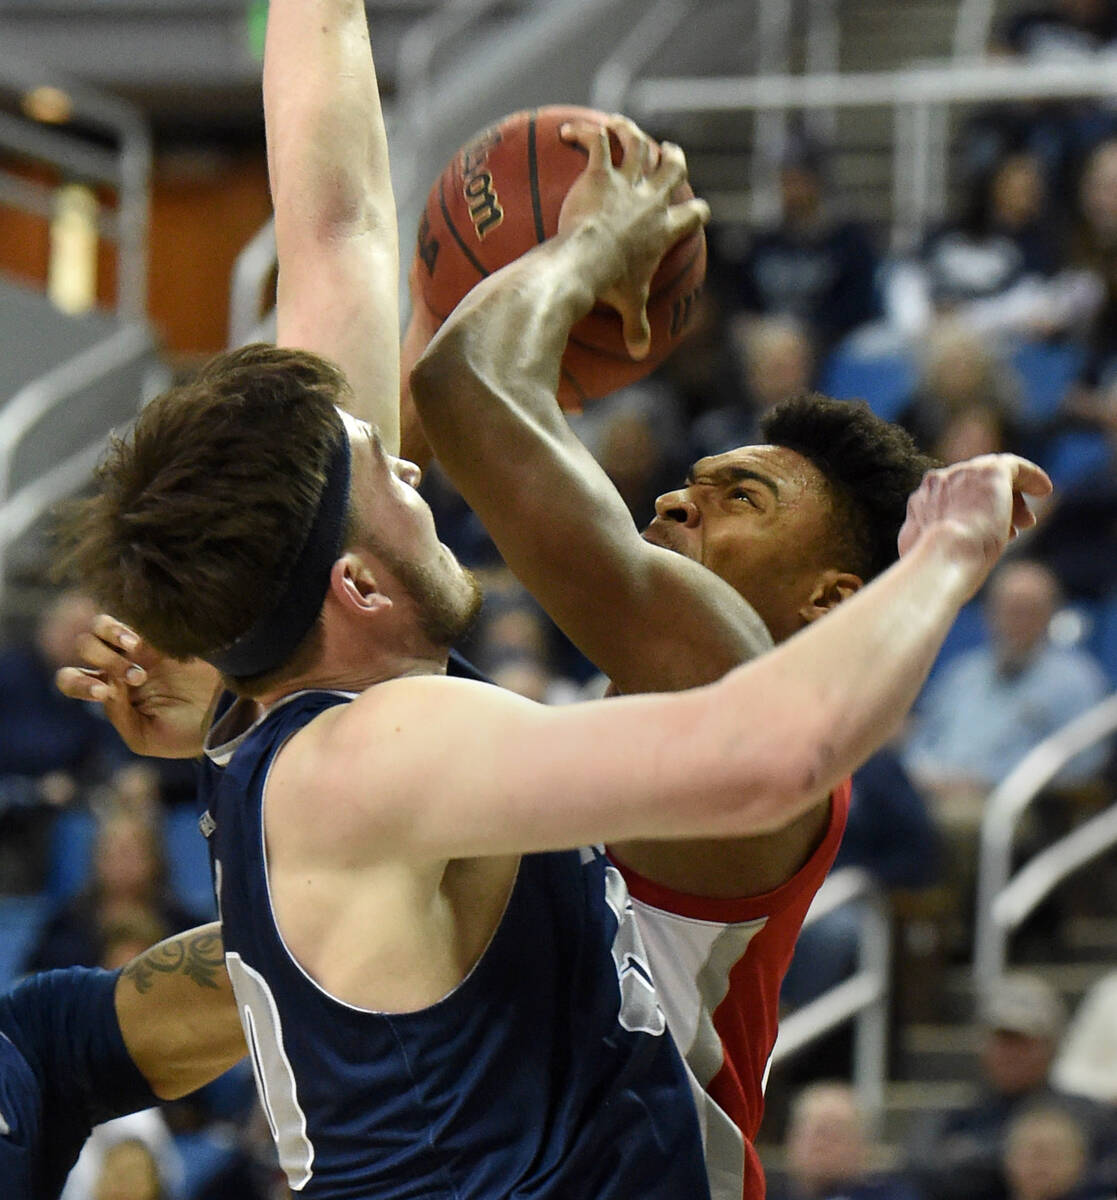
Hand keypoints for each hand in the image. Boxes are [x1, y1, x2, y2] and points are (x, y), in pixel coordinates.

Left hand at [55, 615, 221, 758]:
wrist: (228, 715)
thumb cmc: (188, 733)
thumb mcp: (145, 738)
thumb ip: (118, 715)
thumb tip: (106, 684)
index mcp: (112, 693)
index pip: (71, 679)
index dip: (79, 683)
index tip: (107, 693)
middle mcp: (121, 666)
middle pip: (84, 647)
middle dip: (102, 660)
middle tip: (135, 678)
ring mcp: (142, 648)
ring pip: (100, 626)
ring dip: (109, 638)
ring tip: (134, 651)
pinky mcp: (164, 634)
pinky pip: (134, 618)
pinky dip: (131, 628)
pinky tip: (144, 645)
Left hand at [558, 114, 708, 358]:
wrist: (590, 262)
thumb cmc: (611, 285)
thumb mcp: (629, 306)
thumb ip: (636, 326)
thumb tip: (639, 355)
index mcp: (663, 231)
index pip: (692, 216)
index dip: (697, 210)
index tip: (698, 208)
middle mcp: (650, 202)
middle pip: (672, 168)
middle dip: (673, 156)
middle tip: (669, 151)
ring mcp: (626, 185)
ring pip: (637, 144)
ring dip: (630, 131)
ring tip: (619, 125)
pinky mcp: (601, 174)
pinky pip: (597, 143)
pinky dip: (584, 133)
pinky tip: (566, 131)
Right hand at [897, 454, 1052, 590]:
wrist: (945, 556)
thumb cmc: (935, 567)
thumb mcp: (923, 555)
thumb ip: (926, 543)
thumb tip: (922, 555)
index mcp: (920, 503)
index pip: (953, 498)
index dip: (973, 513)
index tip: (991, 535)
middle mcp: (937, 483)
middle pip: (972, 486)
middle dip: (993, 506)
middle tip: (1014, 528)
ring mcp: (963, 474)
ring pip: (992, 477)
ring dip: (1011, 498)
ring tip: (1028, 522)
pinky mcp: (990, 471)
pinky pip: (1014, 466)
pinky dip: (1030, 476)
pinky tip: (1043, 490)